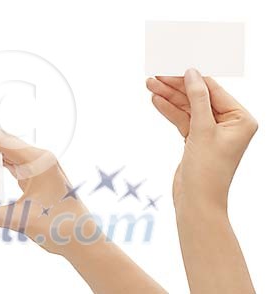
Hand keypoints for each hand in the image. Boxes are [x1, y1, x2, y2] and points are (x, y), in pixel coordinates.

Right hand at [0, 129, 166, 293]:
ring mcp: (40, 166)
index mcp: (39, 161)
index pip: (0, 142)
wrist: (83, 239)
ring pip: (7, 151)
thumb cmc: (59, 227)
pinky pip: (13, 163)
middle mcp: (40, 158)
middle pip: (2, 141)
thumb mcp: (19, 219)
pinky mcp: (38, 176)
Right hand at [146, 69, 257, 210]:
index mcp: (241, 120)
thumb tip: (192, 73)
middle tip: (155, 77)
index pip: (213, 91)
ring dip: (169, 98)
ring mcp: (212, 132)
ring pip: (188, 108)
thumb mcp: (202, 130)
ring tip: (150, 86)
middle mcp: (229, 124)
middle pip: (199, 98)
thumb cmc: (207, 171)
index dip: (190, 79)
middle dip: (176, 88)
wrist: (197, 202)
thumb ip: (197, 99)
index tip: (171, 69)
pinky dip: (170, 111)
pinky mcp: (197, 140)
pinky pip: (183, 120)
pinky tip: (156, 101)